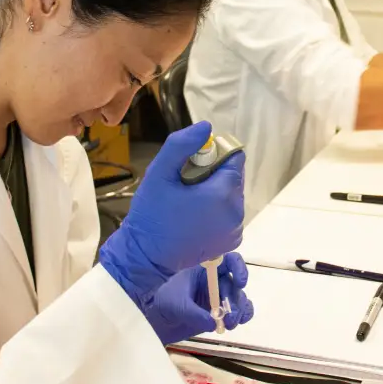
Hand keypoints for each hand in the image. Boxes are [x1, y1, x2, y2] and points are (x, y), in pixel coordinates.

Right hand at [99, 121, 245, 300]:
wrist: (146, 257)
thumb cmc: (151, 214)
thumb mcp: (159, 173)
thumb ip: (181, 145)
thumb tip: (206, 127)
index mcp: (222, 195)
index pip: (234, 160)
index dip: (215, 155)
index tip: (192, 162)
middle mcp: (236, 213)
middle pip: (233, 178)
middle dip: (214, 174)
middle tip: (186, 182)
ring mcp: (235, 229)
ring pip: (232, 196)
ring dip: (215, 192)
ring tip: (188, 200)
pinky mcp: (231, 241)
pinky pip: (230, 213)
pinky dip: (217, 209)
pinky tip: (194, 215)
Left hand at [139, 253, 254, 345]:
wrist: (158, 320)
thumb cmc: (163, 302)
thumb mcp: (175, 304)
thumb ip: (193, 313)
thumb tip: (212, 323)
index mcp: (204, 270)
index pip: (228, 261)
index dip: (238, 267)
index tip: (240, 283)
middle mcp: (215, 281)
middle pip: (235, 284)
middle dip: (235, 301)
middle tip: (229, 317)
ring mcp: (219, 297)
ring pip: (239, 299)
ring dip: (239, 311)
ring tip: (229, 325)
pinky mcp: (222, 312)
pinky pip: (240, 311)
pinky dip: (243, 316)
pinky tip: (238, 323)